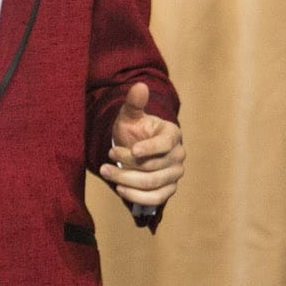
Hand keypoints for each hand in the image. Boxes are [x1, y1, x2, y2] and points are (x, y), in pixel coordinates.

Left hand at [99, 81, 184, 211]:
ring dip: (126, 180)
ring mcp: (175, 174)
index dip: (149, 148)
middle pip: (154, 166)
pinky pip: (156, 199)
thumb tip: (139, 86)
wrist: (134, 151)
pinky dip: (137, 196)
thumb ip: (134, 103)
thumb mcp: (130, 116)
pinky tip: (120, 189)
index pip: (166, 143)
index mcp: (172, 134)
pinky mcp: (168, 190)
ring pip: (152, 183)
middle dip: (127, 164)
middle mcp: (178, 155)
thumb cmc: (134, 132)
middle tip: (107, 157)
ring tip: (106, 172)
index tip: (132, 150)